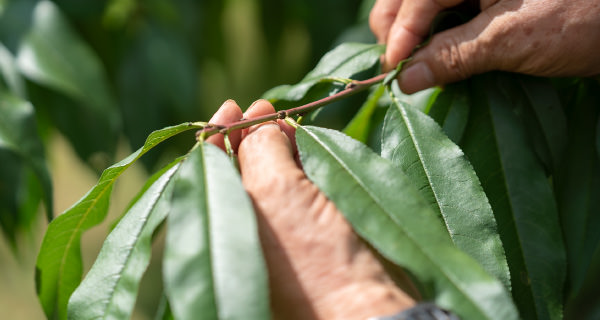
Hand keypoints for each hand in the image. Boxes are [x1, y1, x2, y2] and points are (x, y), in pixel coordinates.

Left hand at [206, 99, 413, 319]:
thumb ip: (260, 148)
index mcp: (222, 221)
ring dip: (280, 148)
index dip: (222, 131)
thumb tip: (261, 124)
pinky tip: (311, 151)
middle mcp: (246, 226)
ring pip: (274, 177)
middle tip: (268, 109)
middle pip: (243, 169)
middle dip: (253, 135)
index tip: (237, 105)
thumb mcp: (276, 191)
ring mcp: (280, 232)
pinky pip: (301, 190)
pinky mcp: (312, 234)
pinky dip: (304, 166)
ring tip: (290, 126)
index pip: (210, 167)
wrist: (365, 307)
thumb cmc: (313, 255)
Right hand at [370, 0, 599, 92]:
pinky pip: (448, 18)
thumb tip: (407, 78)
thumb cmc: (580, 20)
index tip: (394, 71)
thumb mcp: (510, 40)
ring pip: (426, 9)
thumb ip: (453, 56)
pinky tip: (438, 62)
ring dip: (416, 39)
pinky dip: (438, 41)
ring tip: (417, 69)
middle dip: (400, 33)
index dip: (400, 34)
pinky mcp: (489, 4)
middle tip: (401, 70)